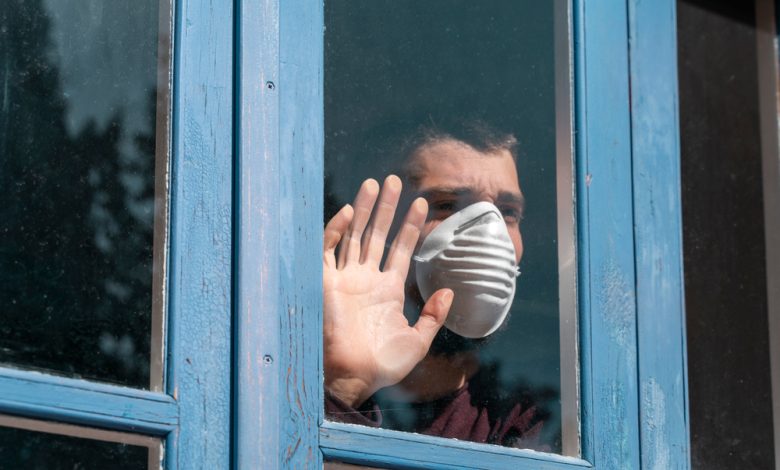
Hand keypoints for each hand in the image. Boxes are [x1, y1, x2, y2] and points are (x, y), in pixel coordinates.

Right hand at [323, 175, 453, 407]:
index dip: (410, 226)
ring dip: (363, 209)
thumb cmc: (383, 364)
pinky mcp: (324, 282)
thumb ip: (433, 315)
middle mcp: (366, 279)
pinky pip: (328, 249)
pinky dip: (336, 229)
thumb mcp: (417, 340)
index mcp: (387, 289)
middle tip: (394, 181)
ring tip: (375, 183)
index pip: (400, 249)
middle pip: (376, 234)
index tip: (421, 203)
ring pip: (355, 235)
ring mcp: (345, 278)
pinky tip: (348, 210)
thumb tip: (450, 291)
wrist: (353, 377)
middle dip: (385, 208)